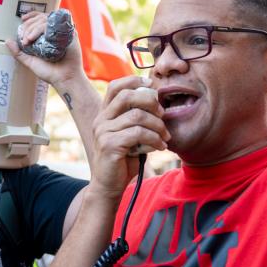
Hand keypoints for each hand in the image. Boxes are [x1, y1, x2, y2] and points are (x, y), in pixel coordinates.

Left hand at [7, 10, 83, 90]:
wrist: (63, 78)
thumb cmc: (49, 72)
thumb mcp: (30, 61)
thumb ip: (18, 52)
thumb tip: (7, 41)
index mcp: (47, 36)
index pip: (39, 18)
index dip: (31, 16)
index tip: (22, 20)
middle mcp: (55, 32)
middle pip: (41, 18)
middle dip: (29, 26)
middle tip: (25, 39)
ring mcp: (63, 32)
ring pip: (47, 20)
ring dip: (35, 27)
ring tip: (29, 39)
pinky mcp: (71, 34)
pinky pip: (58, 24)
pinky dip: (46, 26)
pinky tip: (40, 34)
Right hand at [90, 76, 167, 196]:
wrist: (108, 186)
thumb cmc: (122, 160)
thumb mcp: (130, 136)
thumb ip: (137, 120)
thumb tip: (158, 103)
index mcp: (104, 114)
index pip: (115, 86)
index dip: (134, 81)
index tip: (152, 85)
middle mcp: (101, 120)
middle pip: (127, 96)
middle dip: (150, 102)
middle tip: (163, 114)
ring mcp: (103, 132)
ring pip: (137, 116)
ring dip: (157, 125)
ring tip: (165, 136)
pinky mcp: (109, 145)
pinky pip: (138, 133)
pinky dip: (154, 139)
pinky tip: (160, 147)